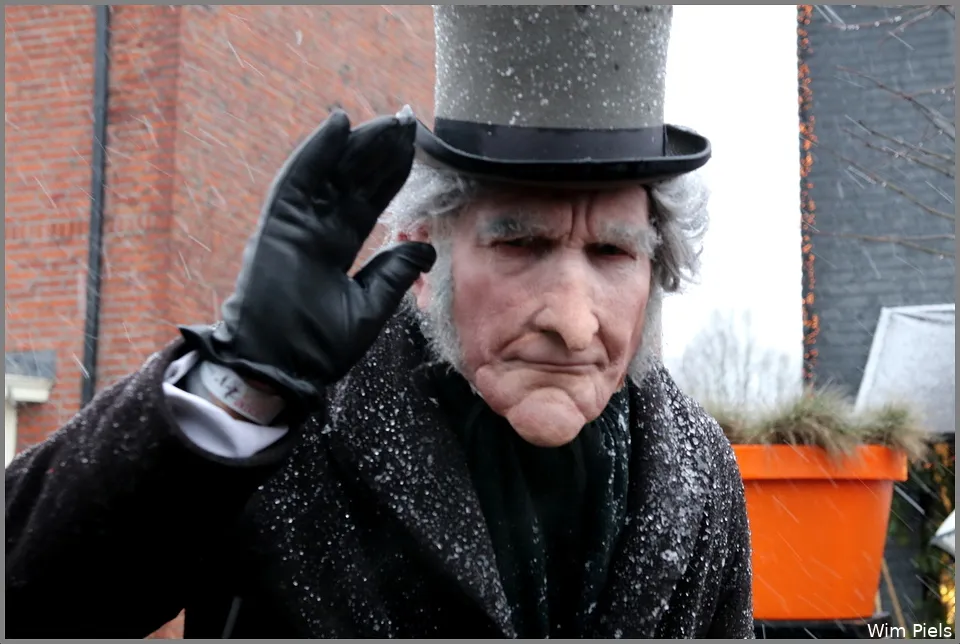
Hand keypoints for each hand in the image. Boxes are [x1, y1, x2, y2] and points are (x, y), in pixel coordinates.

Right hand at [180, 108, 435, 402]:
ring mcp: (295, 227)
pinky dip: (316, 151)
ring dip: (356, 145)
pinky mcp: (276, 226)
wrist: (279, 370)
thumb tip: (424, 248)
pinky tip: (338, 124)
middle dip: (379, 153)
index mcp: (336, 251)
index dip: (389, 177)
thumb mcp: (369, 308)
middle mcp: (316, 233)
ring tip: (385, 121)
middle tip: (407, 122)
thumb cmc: (317, 348)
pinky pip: (297, 181)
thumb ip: (392, 274)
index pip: (367, 204)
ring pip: (329, 174)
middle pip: (351, 182)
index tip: (413, 149)